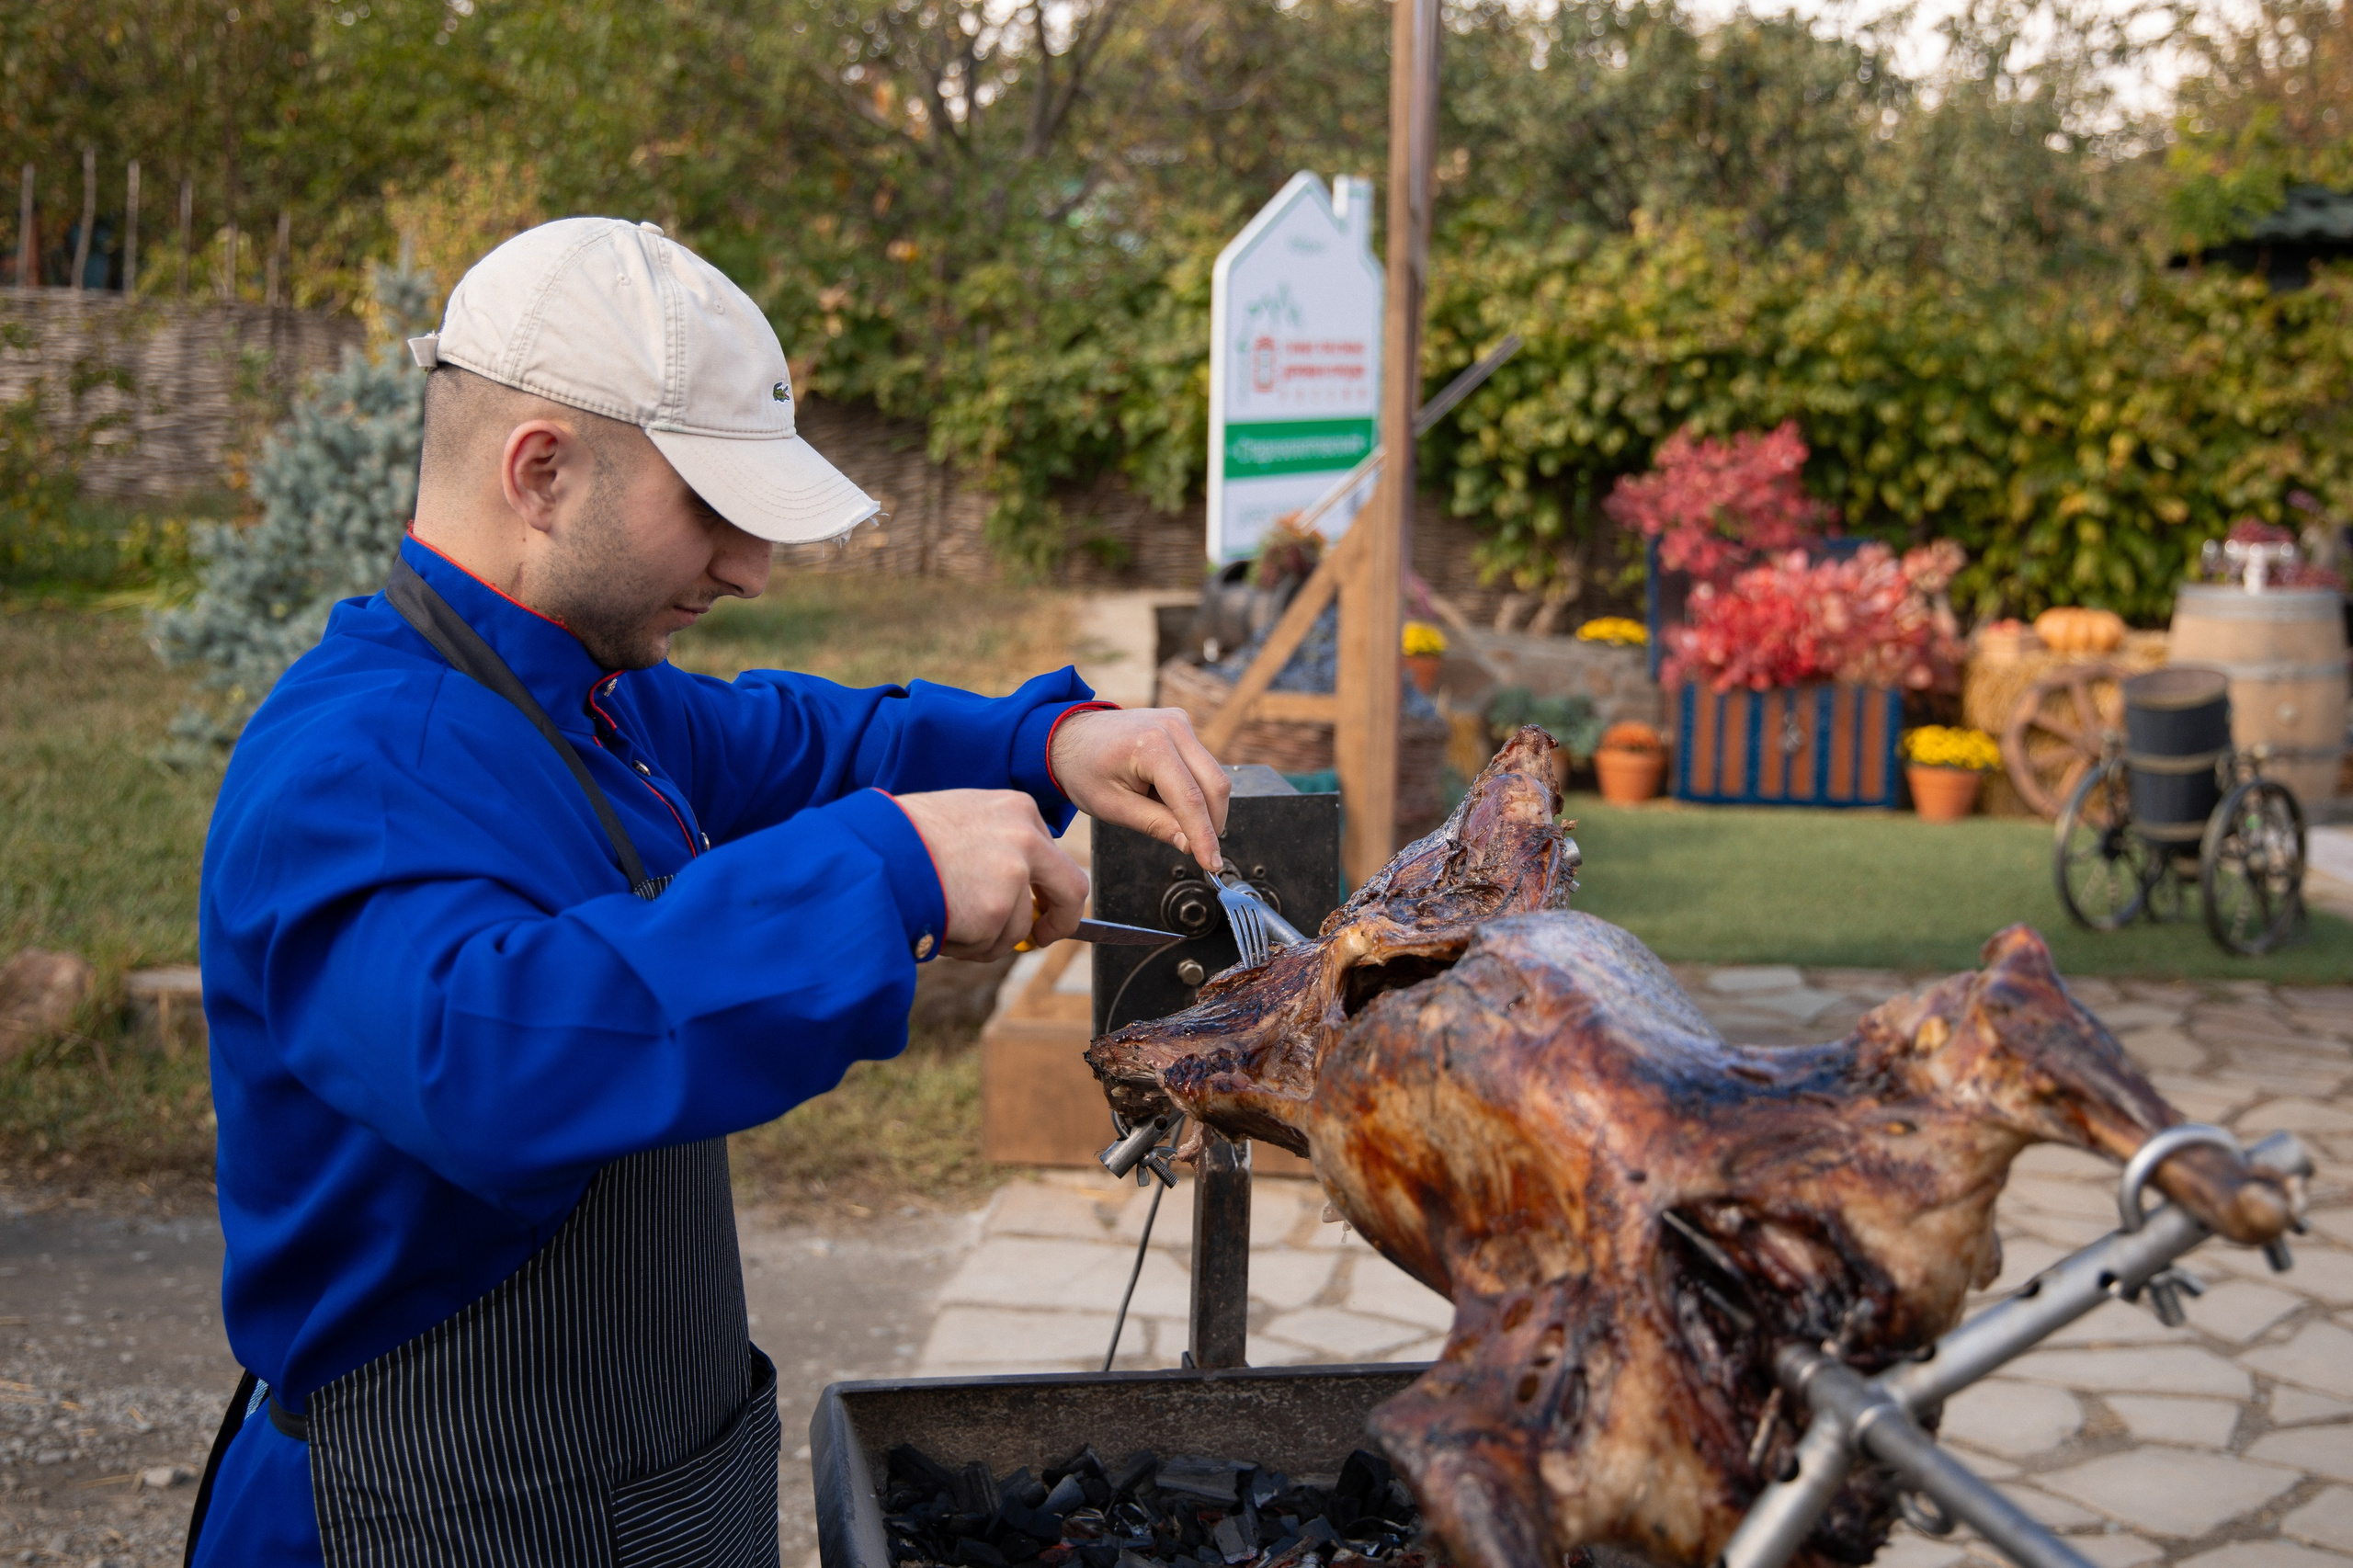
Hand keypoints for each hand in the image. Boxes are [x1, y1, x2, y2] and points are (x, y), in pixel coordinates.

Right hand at [891, 789, 1089, 960]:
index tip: (1042, 908)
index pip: (1055, 856)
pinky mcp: (994, 912)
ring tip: (942, 915)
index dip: (1050, 890)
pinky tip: (937, 922)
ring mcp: (1013, 876)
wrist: (871, 852)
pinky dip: (964, 946)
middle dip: (1059, 921)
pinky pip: (989, 946)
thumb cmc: (904, 836)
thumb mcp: (963, 821)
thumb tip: (1023, 893)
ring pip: (1017, 928)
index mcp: (1019, 810)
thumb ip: (998, 847)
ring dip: (984, 936)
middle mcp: (1026, 838)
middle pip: (1072, 890)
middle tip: (1040, 938)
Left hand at [1049, 707, 1230, 874]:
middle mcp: (1172, 727)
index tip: (1212, 863)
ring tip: (1165, 814)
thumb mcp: (1113, 807)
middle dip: (1212, 823)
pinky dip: (1194, 789)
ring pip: (1213, 775)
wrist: (1069, 736)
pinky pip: (1202, 765)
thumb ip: (1155, 825)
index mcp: (1150, 745)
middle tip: (1199, 850)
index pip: (1190, 798)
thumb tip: (1190, 844)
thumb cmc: (1084, 769)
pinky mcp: (1182, 725)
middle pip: (1214, 784)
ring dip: (1202, 806)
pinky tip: (1166, 797)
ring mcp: (1180, 722)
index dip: (1204, 835)